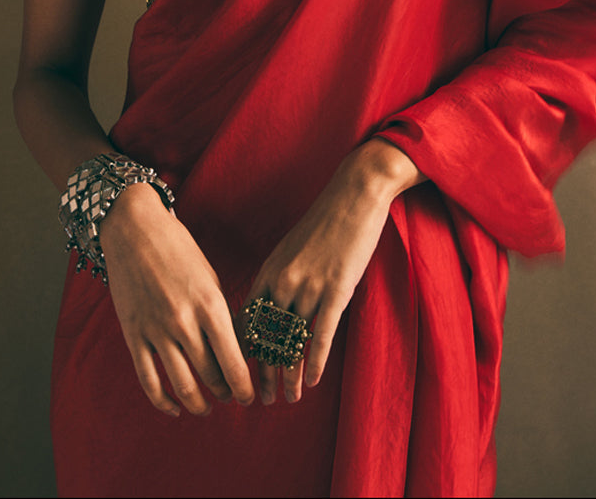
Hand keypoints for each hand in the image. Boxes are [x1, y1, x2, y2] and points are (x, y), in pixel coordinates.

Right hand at [100, 183, 254, 416]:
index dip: (244, 387)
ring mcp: (156, 331)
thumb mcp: (210, 278)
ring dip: (198, 403)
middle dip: (225, 392)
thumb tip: (236, 350)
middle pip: (211, 376)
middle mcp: (184, 322)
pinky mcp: (134, 335)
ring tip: (207, 407)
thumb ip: (222, 314)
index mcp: (210, 305)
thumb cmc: (179, 250)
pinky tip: (174, 408)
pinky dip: (163, 402)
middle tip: (232, 397)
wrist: (134, 231)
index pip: (234, 361)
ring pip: (182, 385)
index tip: (249, 397)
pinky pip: (149, 381)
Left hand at [248, 140, 422, 404]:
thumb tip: (268, 311)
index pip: (247, 322)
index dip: (243, 353)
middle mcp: (283, 281)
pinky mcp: (336, 289)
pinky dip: (315, 361)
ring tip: (288, 398)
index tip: (241, 374)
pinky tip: (312, 380)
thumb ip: (278, 279)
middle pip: (267, 338)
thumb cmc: (324, 222)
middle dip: (263, 372)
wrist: (353, 195)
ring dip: (289, 375)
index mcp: (268, 271)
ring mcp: (310, 286)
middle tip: (263, 400)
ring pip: (293, 342)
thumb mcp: (290, 249)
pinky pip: (321, 334)